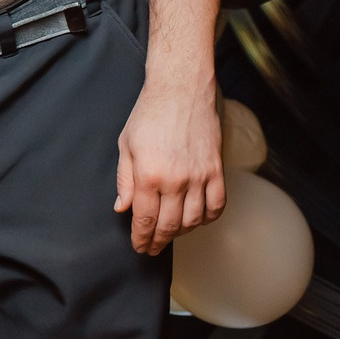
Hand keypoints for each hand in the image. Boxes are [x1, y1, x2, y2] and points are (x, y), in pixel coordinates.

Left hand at [115, 79, 225, 254]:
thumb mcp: (126, 145)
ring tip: (171, 233)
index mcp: (149, 175)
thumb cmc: (149, 114)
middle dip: (159, 240)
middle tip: (152, 248)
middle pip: (169, 224)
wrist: (180, 91)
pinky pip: (217, 205)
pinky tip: (198, 220)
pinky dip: (208, 218)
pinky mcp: (216, 170)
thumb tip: (122, 208)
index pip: (145, 218)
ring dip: (182, 232)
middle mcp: (176, 181)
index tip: (139, 247)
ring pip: (194, 220)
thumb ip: (124, 180)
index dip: (141, 237)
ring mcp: (199, 177)